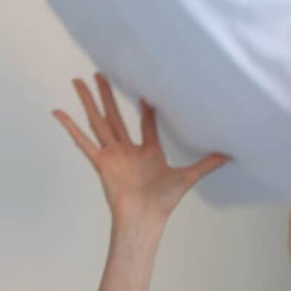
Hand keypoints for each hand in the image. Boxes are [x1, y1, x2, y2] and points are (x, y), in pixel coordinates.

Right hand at [54, 72, 228, 228]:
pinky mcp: (100, 161)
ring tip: (78, 81)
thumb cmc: (163, 201)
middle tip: (101, 72)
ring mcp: (112, 154)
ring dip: (88, 101)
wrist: (144, 218)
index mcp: (148, 152)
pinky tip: (58, 112)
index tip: (145, 90)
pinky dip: (70, 127)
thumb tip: (231, 154)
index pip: (146, 124)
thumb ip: (207, 163)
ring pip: (98, 121)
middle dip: (108, 94)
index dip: (147, 108)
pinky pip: (83, 141)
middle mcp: (127, 150)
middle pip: (115, 115)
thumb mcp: (189, 176)